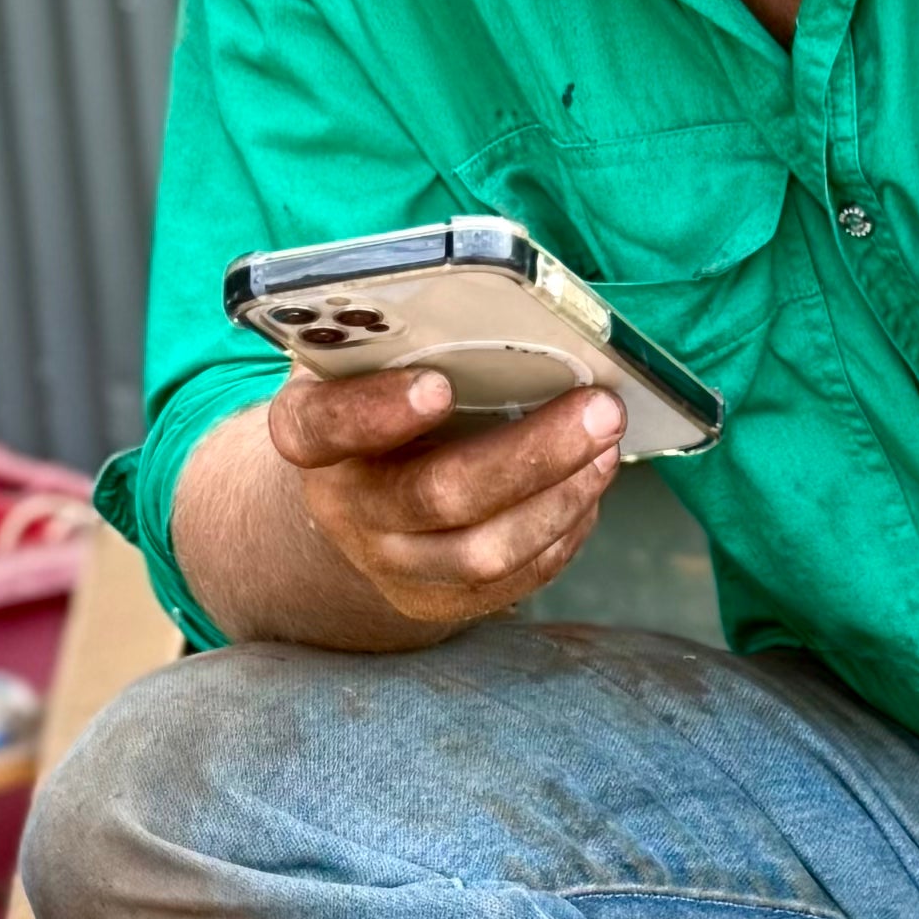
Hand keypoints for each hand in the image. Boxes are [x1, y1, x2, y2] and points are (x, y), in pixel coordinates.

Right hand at [268, 361, 621, 632]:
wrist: (354, 497)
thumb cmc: (377, 399)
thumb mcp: (368, 361)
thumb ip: (409, 341)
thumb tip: (511, 318)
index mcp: (310, 433)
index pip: (322, 427)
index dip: (376, 411)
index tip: (439, 387)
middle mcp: (343, 508)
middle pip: (435, 495)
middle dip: (530, 454)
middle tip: (600, 410)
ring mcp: (390, 564)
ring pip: (486, 551)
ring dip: (562, 496)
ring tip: (608, 444)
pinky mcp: (438, 601)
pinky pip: (515, 579)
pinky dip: (565, 528)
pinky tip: (589, 482)